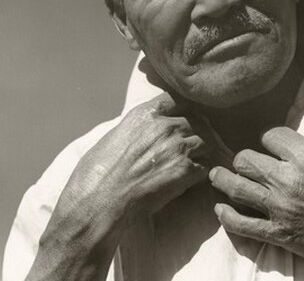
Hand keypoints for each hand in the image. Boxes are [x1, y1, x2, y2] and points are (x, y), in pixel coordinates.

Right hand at [62, 93, 213, 222]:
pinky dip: (201, 175)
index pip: (178, 99)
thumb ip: (136, 129)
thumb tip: (145, 134)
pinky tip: (189, 183)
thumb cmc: (96, 176)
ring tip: (194, 165)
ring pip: (207, 142)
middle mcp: (164, 126)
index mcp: (145, 114)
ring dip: (203, 153)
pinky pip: (205, 167)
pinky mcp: (184, 171)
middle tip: (195, 148)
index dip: (185, 111)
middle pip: (198, 121)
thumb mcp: (113, 137)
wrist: (96, 203)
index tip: (186, 120)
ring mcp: (177, 147)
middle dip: (198, 133)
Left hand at [209, 127, 303, 278]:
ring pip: (238, 188)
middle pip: (248, 159)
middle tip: (243, 162)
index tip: (269, 143)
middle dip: (243, 158)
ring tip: (216, 176)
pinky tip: (220, 210)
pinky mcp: (279, 233)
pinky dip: (227, 217)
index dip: (269, 138)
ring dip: (223, 180)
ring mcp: (281, 208)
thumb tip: (302, 154)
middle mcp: (290, 180)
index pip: (273, 136)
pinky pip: (243, 224)